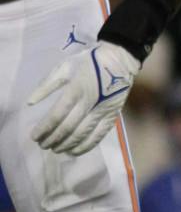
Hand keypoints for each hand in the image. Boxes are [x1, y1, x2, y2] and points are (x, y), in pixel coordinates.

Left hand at [27, 42, 141, 155]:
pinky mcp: (112, 115)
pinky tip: (74, 151)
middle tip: (43, 145)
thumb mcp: (64, 67)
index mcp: (75, 89)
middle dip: (53, 139)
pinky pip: (99, 135)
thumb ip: (46, 85)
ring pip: (83, 133)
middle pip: (69, 127)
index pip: (57, 115)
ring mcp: (102, 110)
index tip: (35, 136)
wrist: (119, 60)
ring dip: (67, 144)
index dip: (44, 128)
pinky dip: (86, 146)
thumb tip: (30, 103)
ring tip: (55, 149)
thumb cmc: (88, 63)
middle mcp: (89, 102)